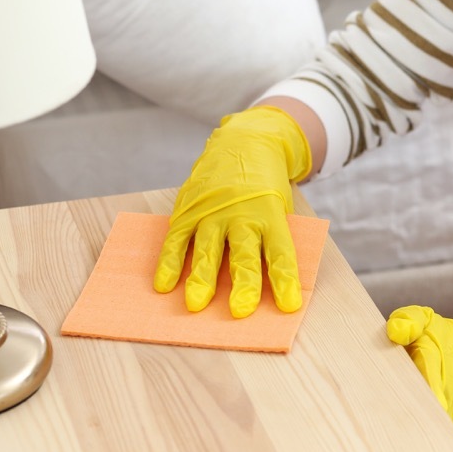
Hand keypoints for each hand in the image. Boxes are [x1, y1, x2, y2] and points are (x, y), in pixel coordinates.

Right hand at [154, 106, 310, 317]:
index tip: (288, 305)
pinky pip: (176, 240)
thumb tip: (270, 285)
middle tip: (240, 310)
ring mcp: (212, 211)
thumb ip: (272, 239)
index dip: (285, 280)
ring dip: (201, 277)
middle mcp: (242, 214)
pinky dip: (168, 263)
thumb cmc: (265, 187)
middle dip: (244, 282)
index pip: (281, 252)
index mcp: (272, 215)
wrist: (244, 142)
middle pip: (244, 253)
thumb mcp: (279, 207)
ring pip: (207, 249)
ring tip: (196, 304)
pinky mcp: (188, 209)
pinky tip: (164, 285)